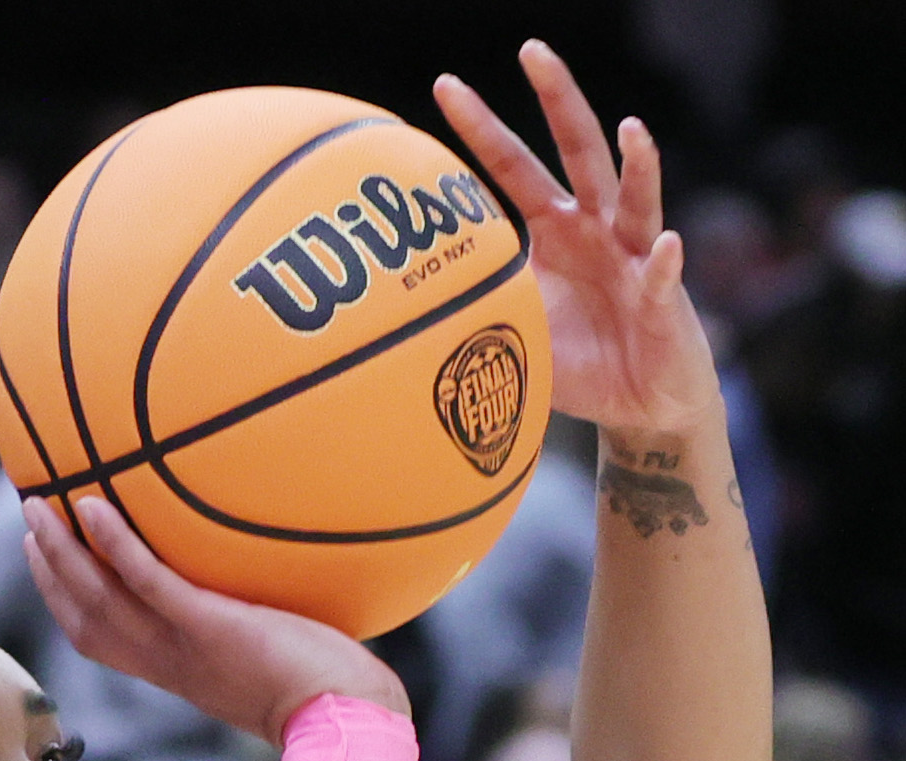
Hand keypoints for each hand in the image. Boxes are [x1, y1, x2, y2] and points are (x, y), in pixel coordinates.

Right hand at [22, 494, 404, 744]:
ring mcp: (183, 645)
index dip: (66, 599)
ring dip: (61, 552)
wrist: (344, 718)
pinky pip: (148, 583)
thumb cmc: (326, 691)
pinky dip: (114, 545)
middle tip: (29, 519)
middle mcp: (166, 662)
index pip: (100, 640)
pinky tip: (92, 505)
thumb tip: (264, 588)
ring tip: (37, 504)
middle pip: (84, 619)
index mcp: (173, 670)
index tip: (49, 556)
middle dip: (49, 571)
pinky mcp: (208, 626)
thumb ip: (251, 627)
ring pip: (99, 600)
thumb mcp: (270, 658)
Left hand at [436, 42, 721, 438]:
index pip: (513, 167)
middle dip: (558, 99)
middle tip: (533, 50)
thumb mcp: (516, 337)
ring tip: (629, 128)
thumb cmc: (580, 364)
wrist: (641, 404)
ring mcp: (635, 257)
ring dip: (637, 163)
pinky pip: (664, 276)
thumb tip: (401, 322)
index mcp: (555, 229)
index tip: (445, 84)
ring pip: (637, 197)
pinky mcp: (664, 300)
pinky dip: (664, 263)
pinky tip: (665, 246)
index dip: (482, 128)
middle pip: (577, 151)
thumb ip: (475, 316)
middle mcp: (597, 227)